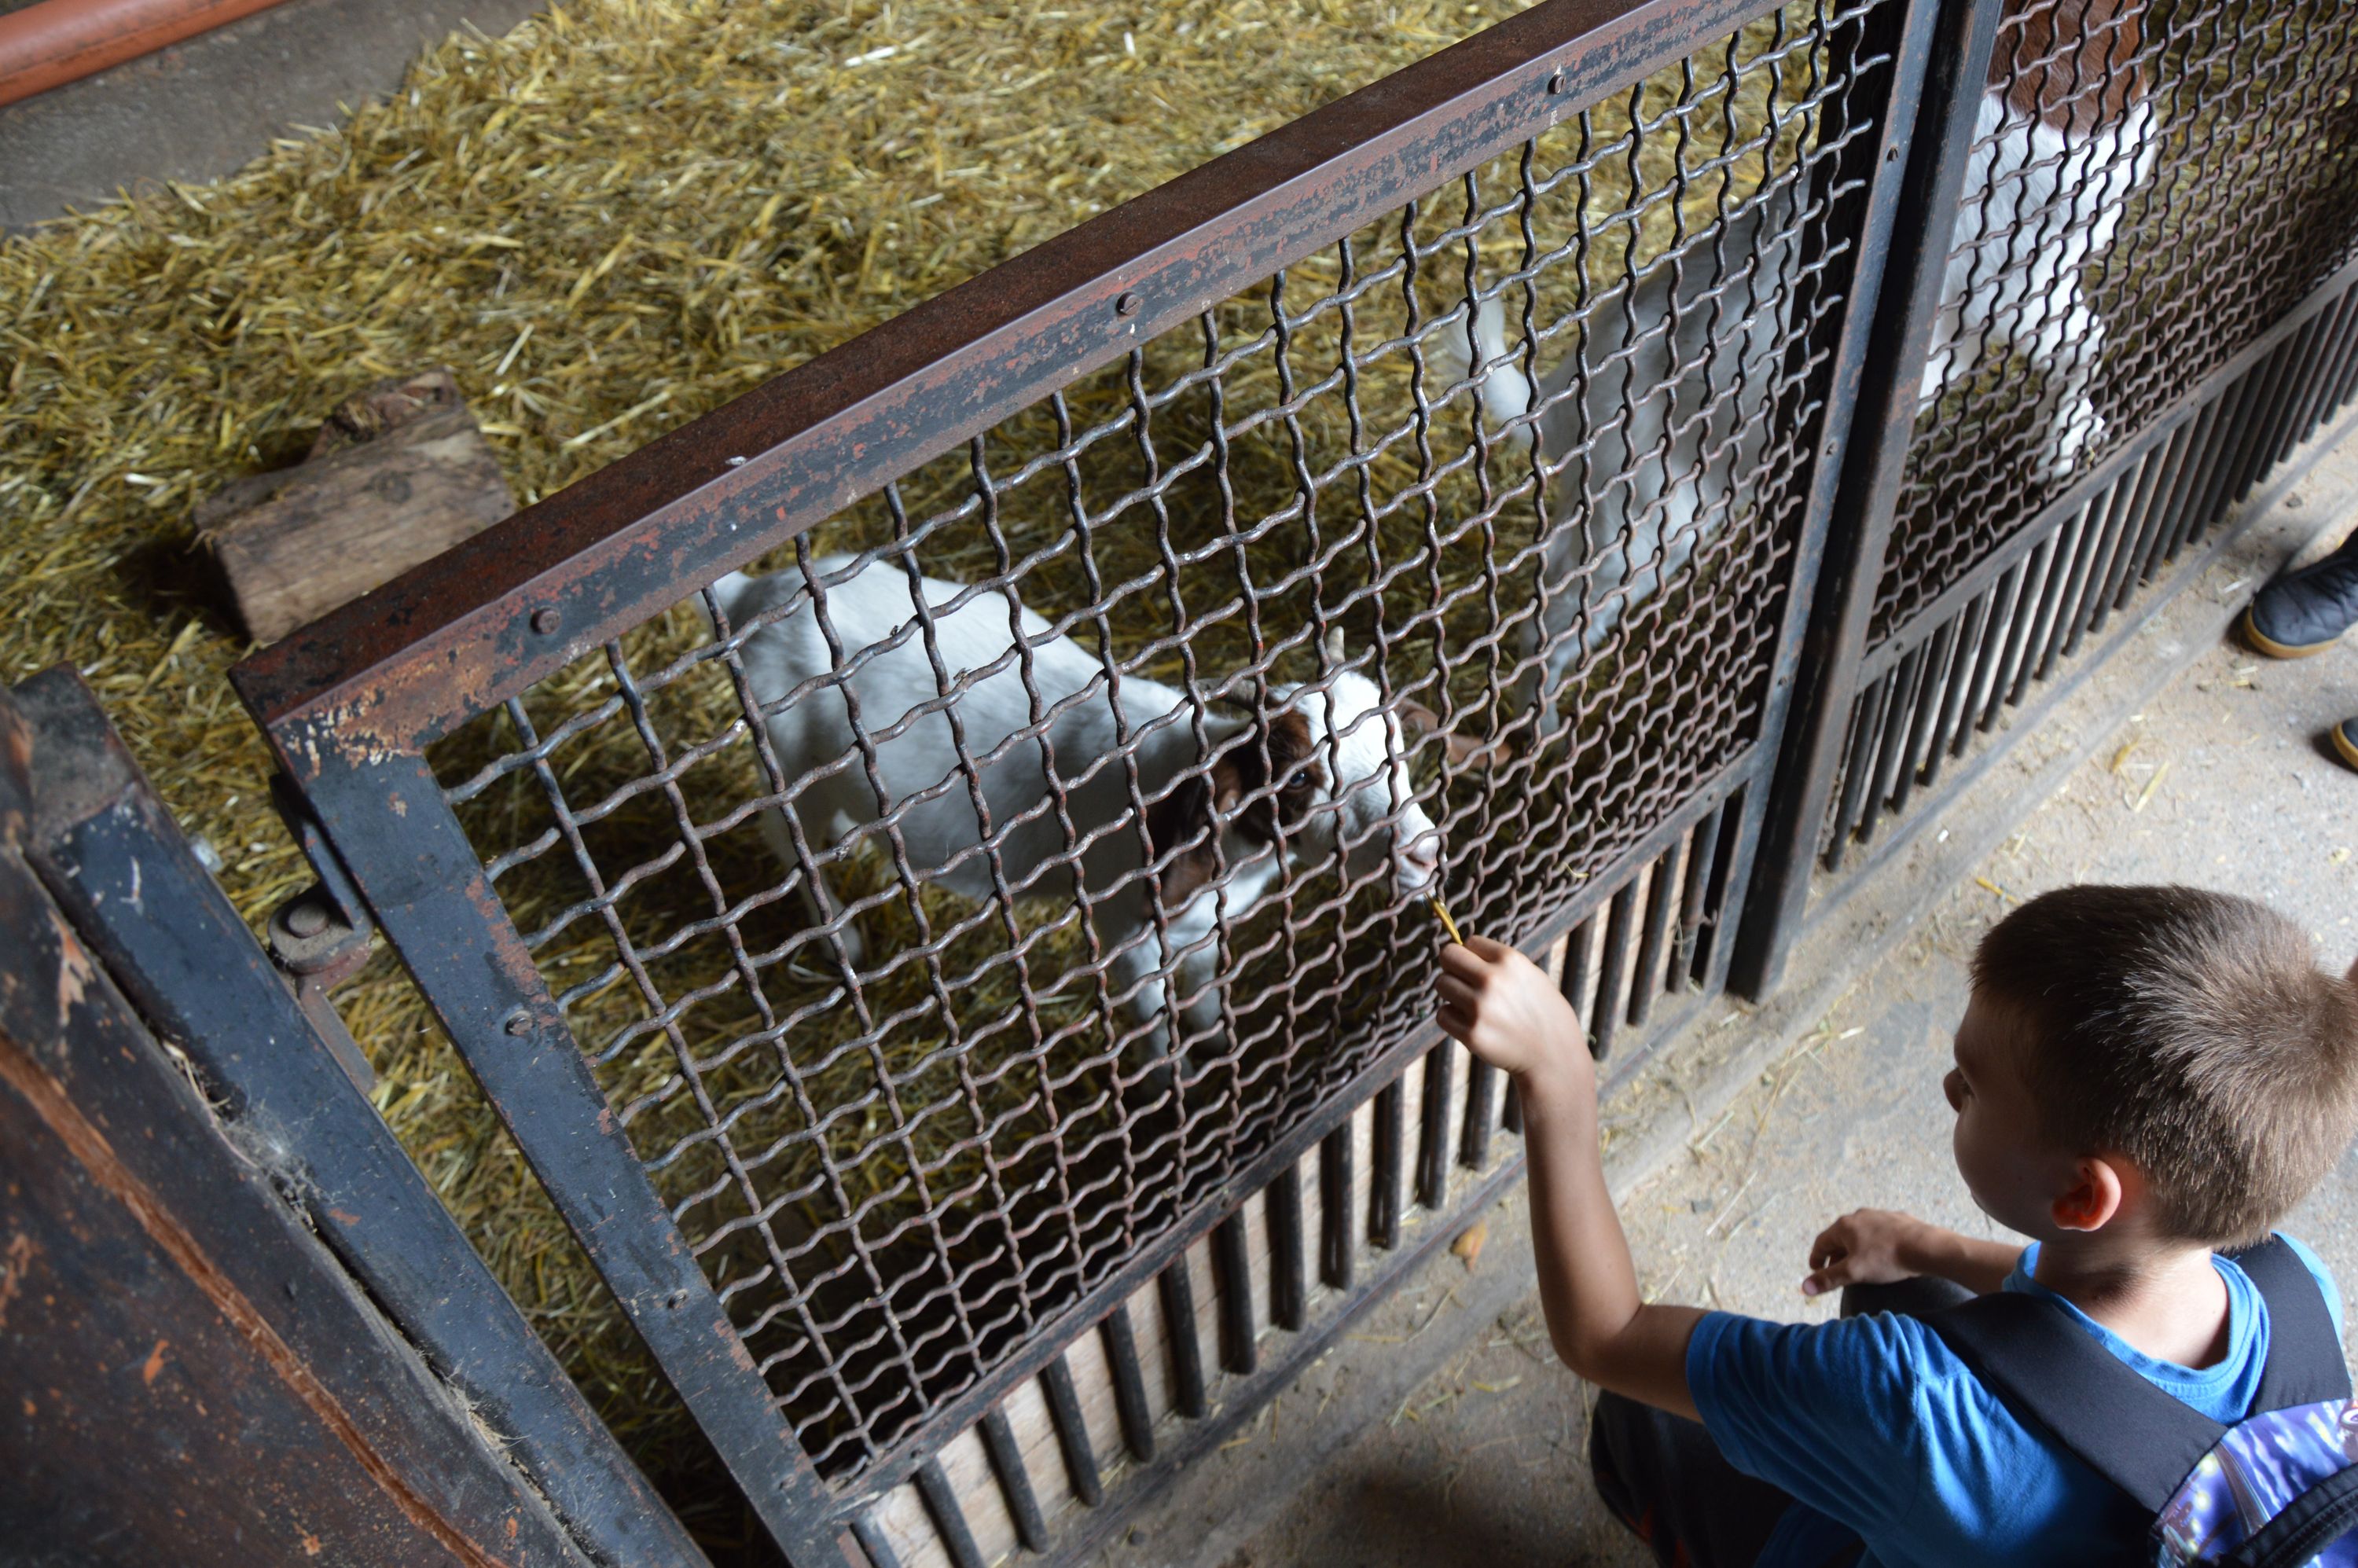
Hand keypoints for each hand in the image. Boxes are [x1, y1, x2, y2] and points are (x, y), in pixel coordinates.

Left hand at [1436, 937, 1587, 1086]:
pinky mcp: (1471, 1034)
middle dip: (1453, 968)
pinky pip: (1443, 1015)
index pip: (1469, 941)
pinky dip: (1452, 1018)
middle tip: (1465, 982)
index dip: (1472, 955)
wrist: (1554, 1054)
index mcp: (1510, 960)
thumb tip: (1460, 949)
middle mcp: (1492, 980)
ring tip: (1473, 1005)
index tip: (1479, 969)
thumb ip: (1497, 962)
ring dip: (1453, 994)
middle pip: (1448, 957)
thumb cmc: (1540, 1011)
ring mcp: (1480, 1007)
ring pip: (1442, 985)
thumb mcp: (1529, 974)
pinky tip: (1472, 1023)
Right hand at [1803, 1208, 1931, 1296]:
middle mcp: (1859, 1215)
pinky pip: (1880, 1232)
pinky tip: (1884, 1254)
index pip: (1822, 1242)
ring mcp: (1880, 1215)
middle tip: (1837, 1271)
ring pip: (1861, 1234)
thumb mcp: (1853, 1272)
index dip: (1816, 1258)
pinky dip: (1875, 1244)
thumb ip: (1828, 1279)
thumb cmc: (1885, 1259)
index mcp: (1844, 1226)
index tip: (1815, 1270)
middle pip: (1841, 1237)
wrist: (1925, 1247)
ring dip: (1856, 1248)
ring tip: (1861, 1263)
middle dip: (1837, 1254)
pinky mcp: (1898, 1219)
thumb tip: (1804, 1287)